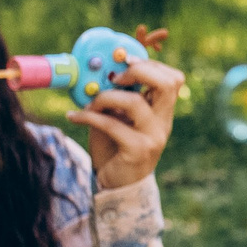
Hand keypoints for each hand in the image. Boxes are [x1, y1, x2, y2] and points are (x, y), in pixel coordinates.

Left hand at [67, 57, 186, 189]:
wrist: (117, 185)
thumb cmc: (115, 148)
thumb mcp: (118, 118)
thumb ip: (117, 97)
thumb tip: (100, 70)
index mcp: (162, 112)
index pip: (173, 79)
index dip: (151, 64)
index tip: (125, 60)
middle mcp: (163, 122)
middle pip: (167, 84)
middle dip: (138, 70)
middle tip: (114, 76)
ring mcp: (153, 137)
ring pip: (134, 102)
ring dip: (105, 97)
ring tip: (89, 104)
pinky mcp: (137, 150)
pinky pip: (111, 124)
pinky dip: (88, 116)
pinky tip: (73, 116)